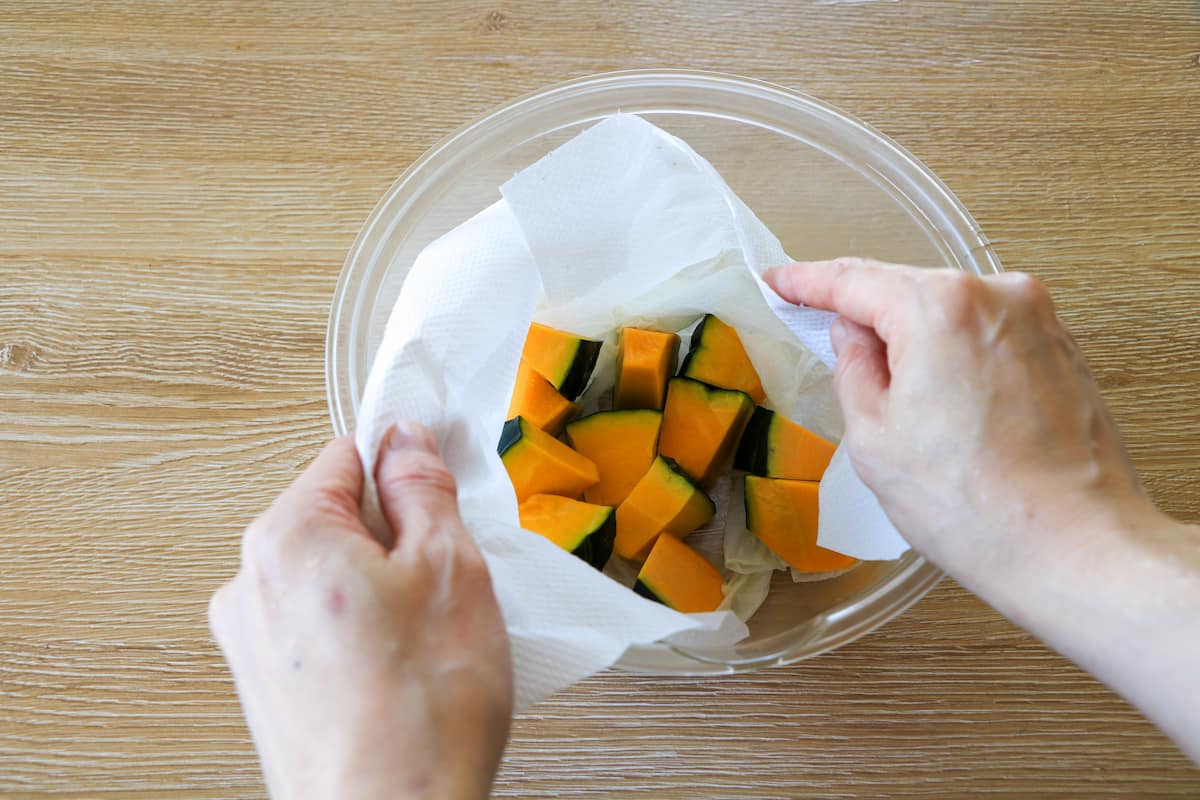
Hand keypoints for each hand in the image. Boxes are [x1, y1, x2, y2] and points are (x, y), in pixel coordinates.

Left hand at [209, 425, 512, 798]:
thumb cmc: (420, 711)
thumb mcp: (450, 566)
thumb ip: (423, 486)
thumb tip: (405, 440)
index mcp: (286, 537)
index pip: (347, 456)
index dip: (404, 465)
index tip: (440, 484)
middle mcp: (250, 584)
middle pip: (336, 517)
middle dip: (396, 534)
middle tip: (448, 574)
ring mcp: (251, 643)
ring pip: (332, 575)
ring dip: (382, 586)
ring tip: (428, 635)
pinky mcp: (267, 689)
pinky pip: (320, 627)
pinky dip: (361, 632)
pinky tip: (403, 668)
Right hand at [767, 257, 1148, 579]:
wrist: (1075, 549)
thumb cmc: (976, 506)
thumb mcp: (873, 438)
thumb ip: (852, 368)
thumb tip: (854, 338)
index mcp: (939, 308)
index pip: (854, 280)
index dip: (806, 281)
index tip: (780, 280)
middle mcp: (996, 296)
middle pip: (906, 289)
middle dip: (866, 316)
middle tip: (828, 345)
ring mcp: (1037, 320)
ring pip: (949, 311)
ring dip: (915, 340)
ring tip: (897, 400)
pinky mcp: (1062, 349)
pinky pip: (987, 333)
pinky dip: (956, 354)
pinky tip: (944, 402)